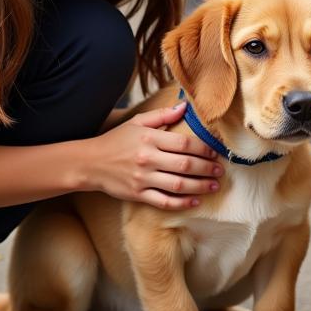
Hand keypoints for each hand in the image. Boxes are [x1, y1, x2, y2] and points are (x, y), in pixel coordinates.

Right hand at [86, 102, 223, 209]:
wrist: (90, 163)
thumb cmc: (117, 140)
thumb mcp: (138, 122)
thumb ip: (163, 115)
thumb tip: (185, 106)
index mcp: (150, 139)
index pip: (184, 144)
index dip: (204, 149)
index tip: (215, 152)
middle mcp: (148, 159)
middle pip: (185, 165)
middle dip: (206, 168)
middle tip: (220, 170)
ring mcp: (143, 179)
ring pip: (178, 185)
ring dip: (199, 186)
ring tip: (214, 186)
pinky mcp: (137, 195)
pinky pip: (164, 201)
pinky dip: (181, 203)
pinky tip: (195, 202)